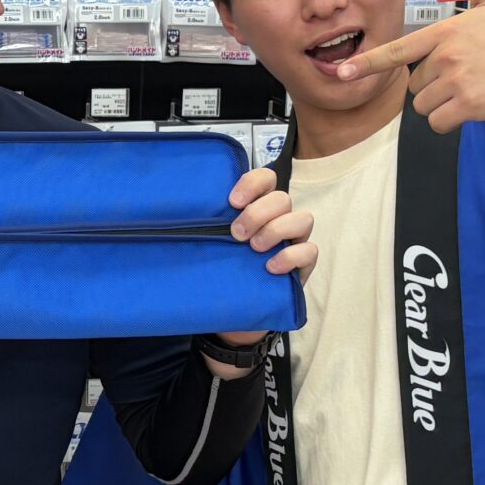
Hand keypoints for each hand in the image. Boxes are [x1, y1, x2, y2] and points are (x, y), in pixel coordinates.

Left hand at [210, 167, 315, 355]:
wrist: (236, 306)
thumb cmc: (225, 266)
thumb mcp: (214, 243)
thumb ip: (209, 226)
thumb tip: (175, 215)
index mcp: (259, 205)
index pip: (266, 178)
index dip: (252, 184)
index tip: (232, 202)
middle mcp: (280, 218)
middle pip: (282, 198)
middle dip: (258, 213)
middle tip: (236, 234)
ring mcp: (294, 239)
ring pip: (303, 219)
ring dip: (275, 230)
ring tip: (254, 248)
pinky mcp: (304, 264)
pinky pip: (310, 251)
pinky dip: (290, 256)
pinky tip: (270, 267)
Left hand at [337, 0, 484, 132]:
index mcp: (445, 32)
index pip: (398, 50)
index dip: (368, 62)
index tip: (343, 72)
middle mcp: (446, 56)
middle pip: (414, 84)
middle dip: (433, 85)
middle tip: (465, 74)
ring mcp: (457, 81)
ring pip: (424, 106)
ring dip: (442, 104)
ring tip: (471, 88)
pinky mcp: (469, 105)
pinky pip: (439, 122)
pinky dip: (450, 120)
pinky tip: (473, 106)